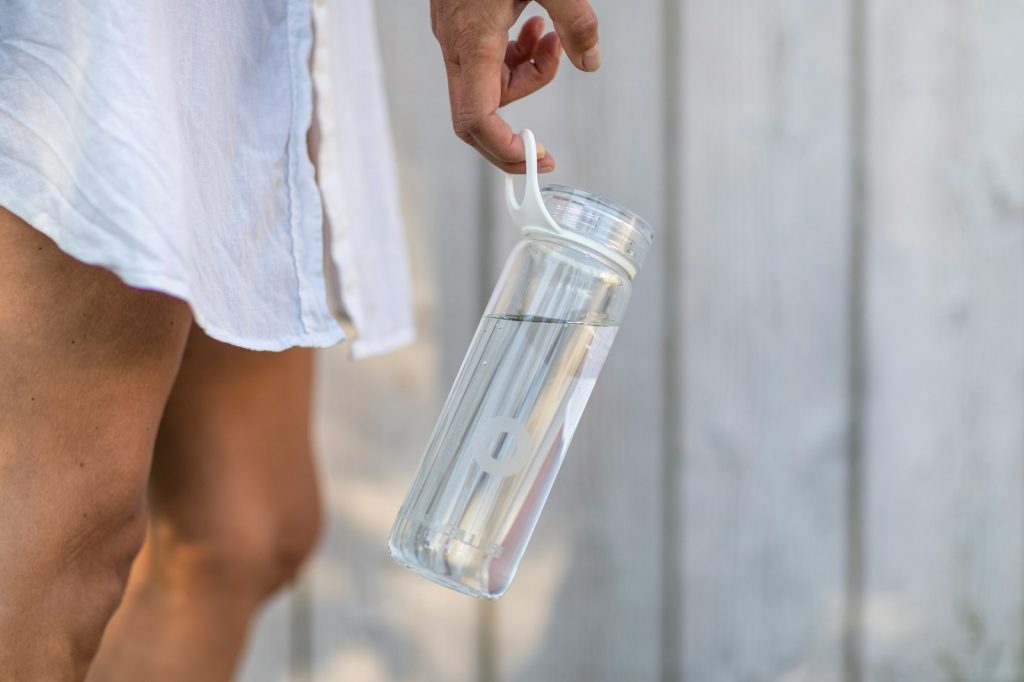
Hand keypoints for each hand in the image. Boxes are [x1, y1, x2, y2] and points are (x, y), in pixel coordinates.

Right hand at [430, 0, 600, 172]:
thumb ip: (575, 21)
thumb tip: (591, 63)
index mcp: (473, 40)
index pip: (477, 118)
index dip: (504, 150)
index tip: (536, 159)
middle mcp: (456, 45)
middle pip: (475, 116)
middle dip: (511, 136)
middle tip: (545, 150)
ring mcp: (453, 36)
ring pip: (488, 86)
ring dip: (526, 77)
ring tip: (552, 41)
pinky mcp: (458, 25)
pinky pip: (485, 61)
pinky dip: (515, 57)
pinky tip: (536, 30)